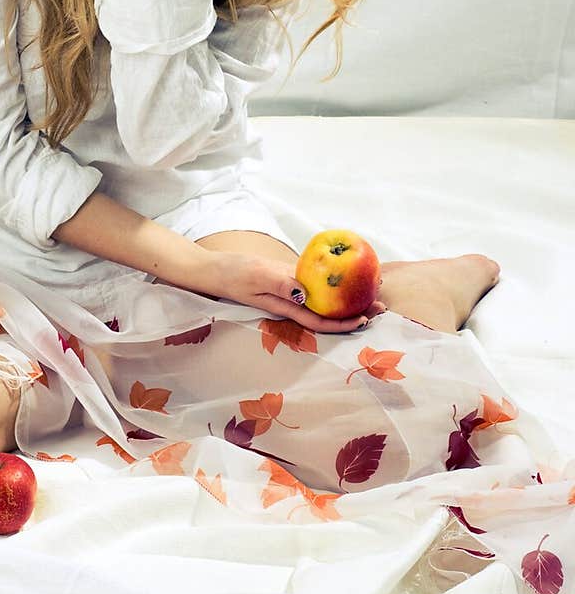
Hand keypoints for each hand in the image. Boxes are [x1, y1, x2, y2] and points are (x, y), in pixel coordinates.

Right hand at [203, 252, 386, 333]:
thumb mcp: (258, 276)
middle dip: (354, 313)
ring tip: (371, 291)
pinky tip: (344, 276)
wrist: (213, 269)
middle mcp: (292, 304)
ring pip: (324, 302)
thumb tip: (306, 294)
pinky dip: (332, 284)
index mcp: (286, 306)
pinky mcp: (287, 281)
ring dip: (347, 299)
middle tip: (380, 305)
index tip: (365, 318)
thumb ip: (281, 284)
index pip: (320, 321)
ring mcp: (290, 294)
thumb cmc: (233, 273)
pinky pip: (315, 287)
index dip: (344, 323)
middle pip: (327, 314)